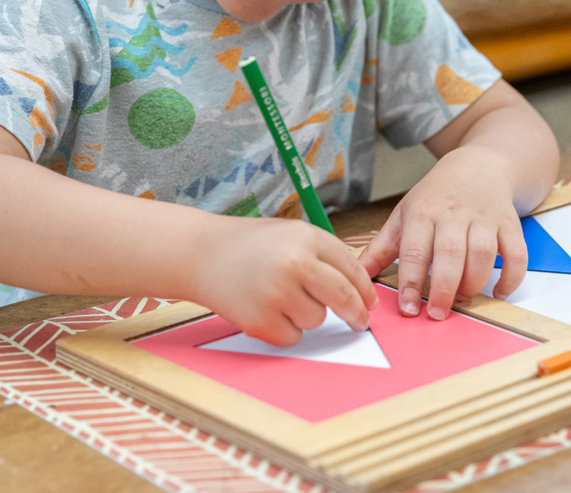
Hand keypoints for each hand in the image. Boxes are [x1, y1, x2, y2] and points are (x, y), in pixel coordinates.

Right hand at [191, 215, 377, 345]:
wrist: (201, 253)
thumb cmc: (249, 244)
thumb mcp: (290, 234)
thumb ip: (323, 255)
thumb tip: (358, 290)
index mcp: (306, 237)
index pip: (351, 268)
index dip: (365, 290)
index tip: (370, 303)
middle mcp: (295, 263)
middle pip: (343, 298)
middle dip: (356, 313)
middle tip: (359, 322)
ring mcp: (277, 294)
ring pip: (317, 319)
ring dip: (308, 315)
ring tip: (280, 295)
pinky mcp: (261, 321)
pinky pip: (293, 336)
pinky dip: (285, 328)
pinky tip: (266, 308)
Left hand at [357, 147, 527, 319]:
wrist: (476, 166)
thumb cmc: (435, 196)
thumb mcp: (404, 214)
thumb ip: (382, 247)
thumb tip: (358, 273)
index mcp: (422, 213)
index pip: (415, 250)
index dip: (411, 282)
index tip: (408, 309)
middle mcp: (453, 214)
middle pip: (450, 254)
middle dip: (444, 288)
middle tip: (438, 314)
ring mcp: (484, 218)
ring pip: (484, 254)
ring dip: (474, 282)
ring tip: (463, 298)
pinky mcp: (509, 223)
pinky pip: (517, 253)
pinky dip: (512, 277)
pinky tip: (499, 292)